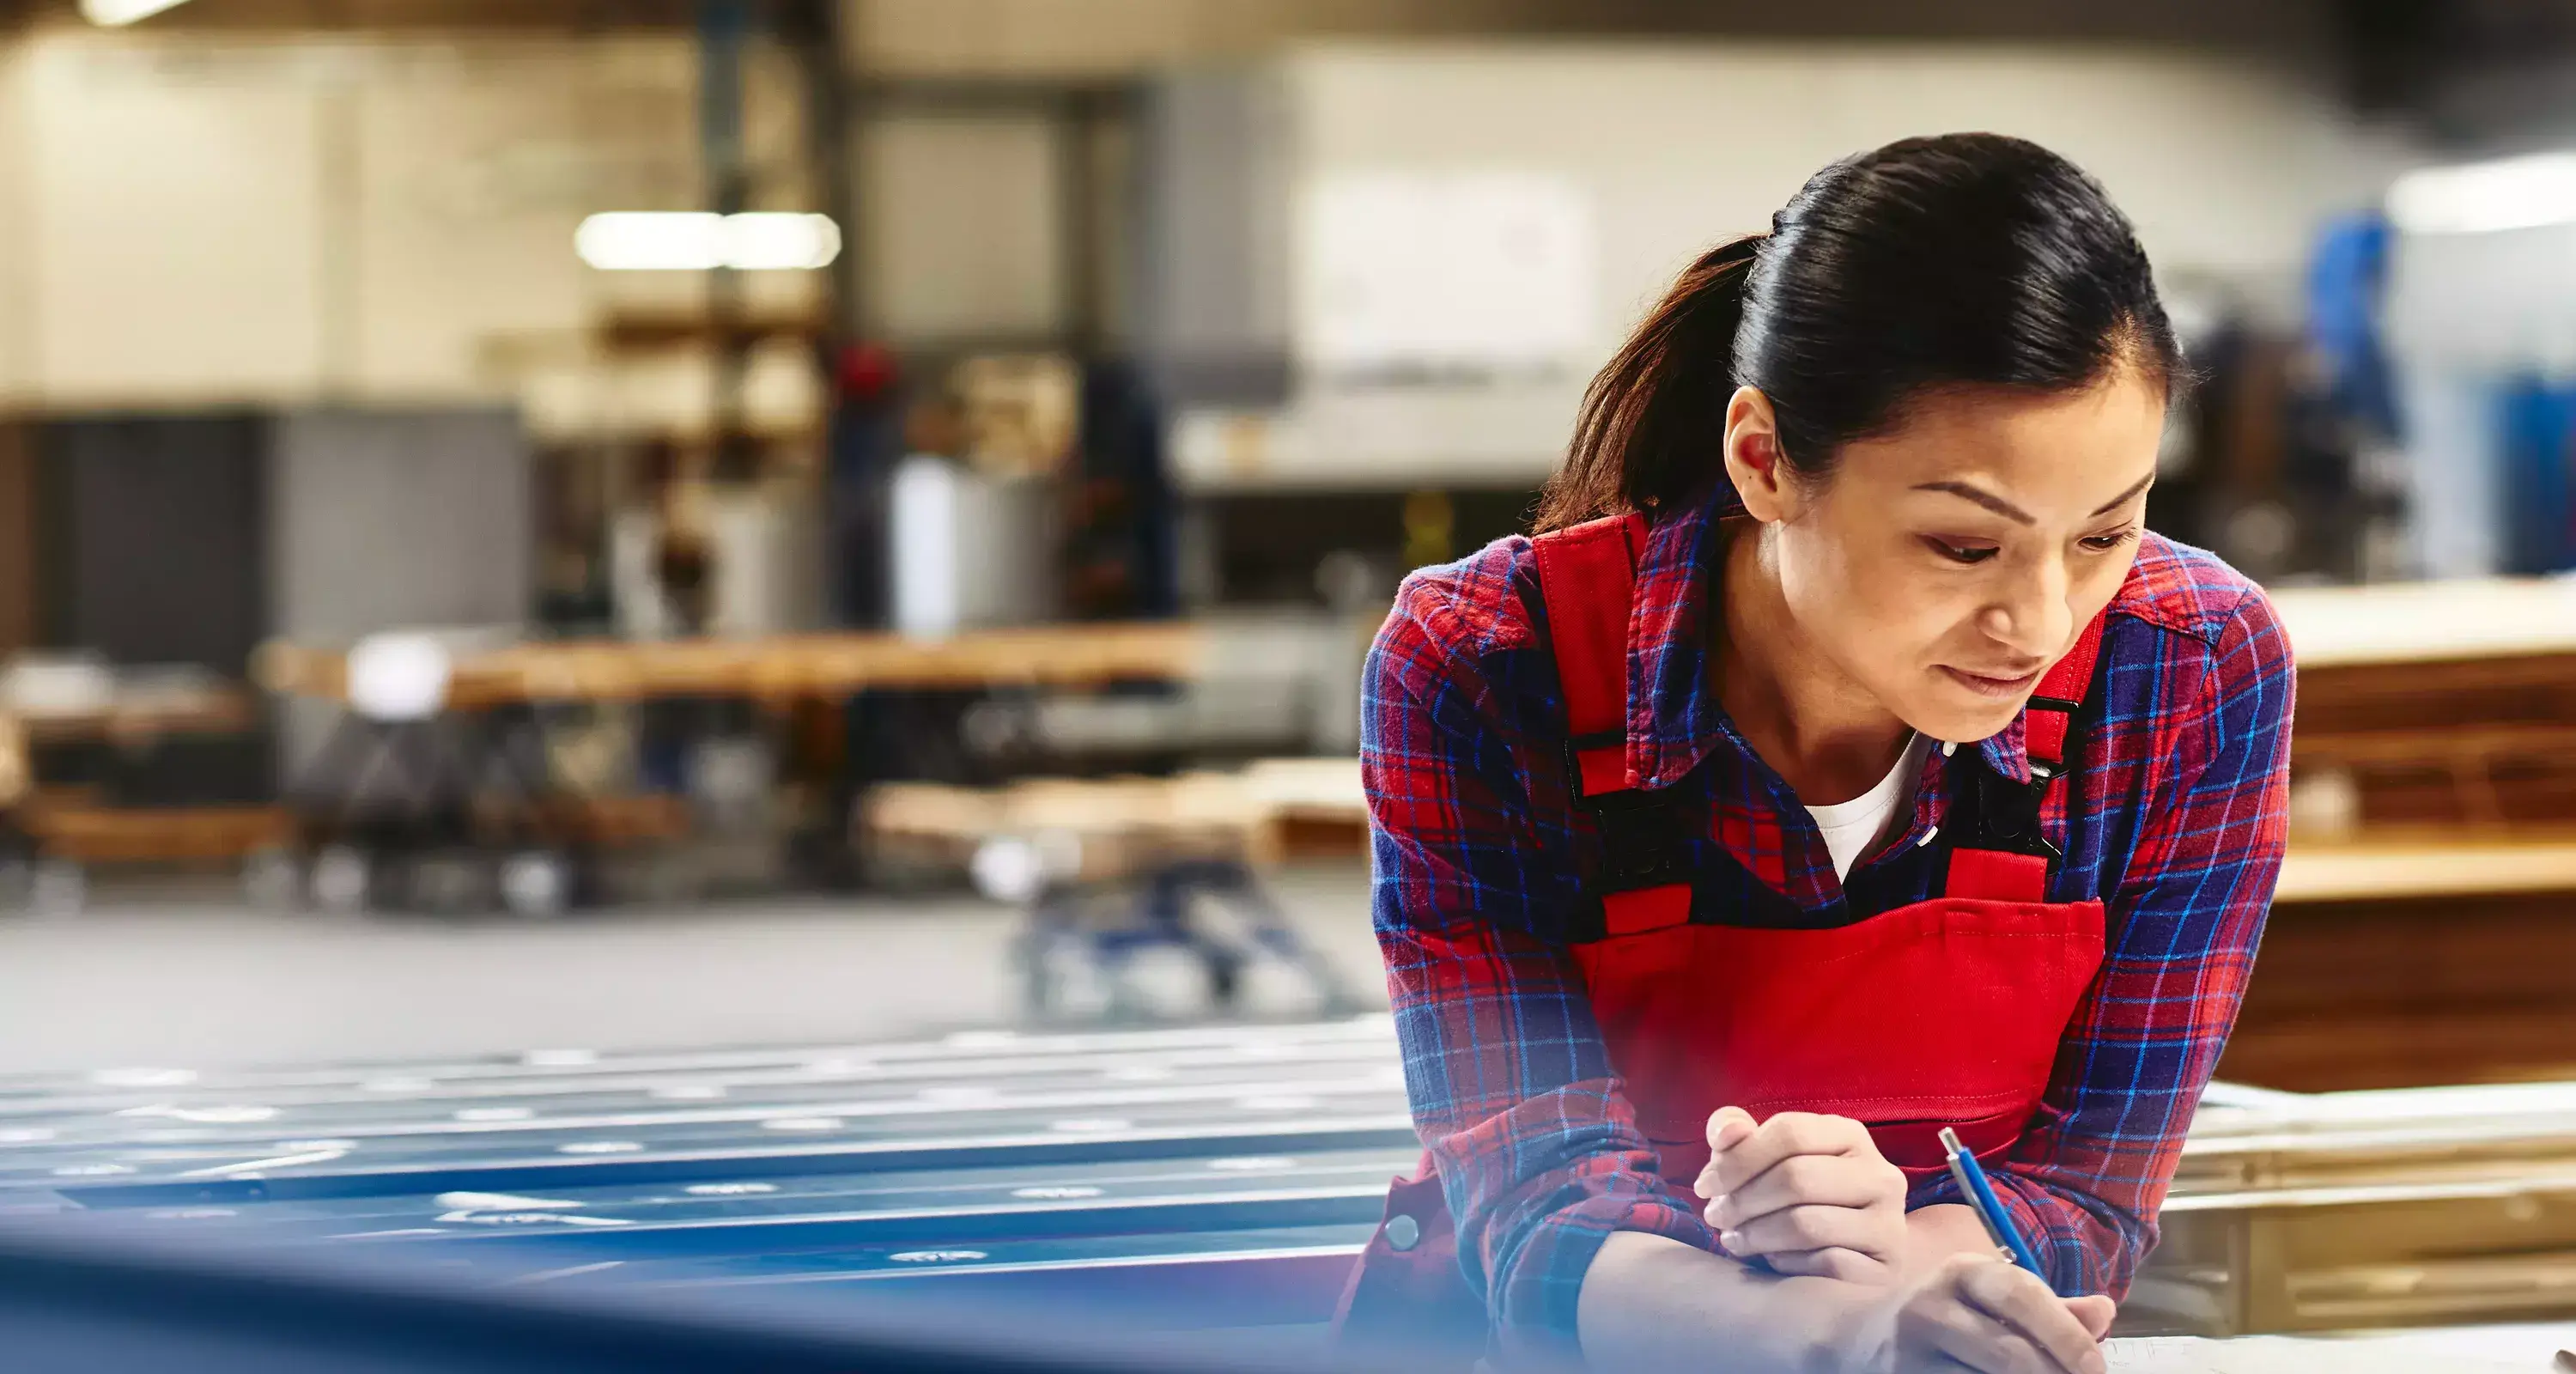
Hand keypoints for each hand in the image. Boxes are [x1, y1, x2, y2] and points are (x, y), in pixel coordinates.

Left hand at [1695, 1106, 1909, 1283]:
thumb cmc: (1803, 1194)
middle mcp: (1880, 1174)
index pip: (1790, 1132)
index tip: (1705, 1185)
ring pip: (1807, 1224)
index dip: (1738, 1158)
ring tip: (1733, 1239)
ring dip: (1756, 1234)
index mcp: (1850, 1135)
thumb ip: (1738, 1134)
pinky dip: (1787, 1263)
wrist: (1861, 1248)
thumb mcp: (1768, 1156)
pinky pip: (1826, 1264)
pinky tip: (1770, 1260)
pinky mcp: (1887, 1266)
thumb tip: (1726, 1132)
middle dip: (1742, 1200)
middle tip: (1715, 1217)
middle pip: (1796, 1178)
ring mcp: (1889, 1222)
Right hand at [1848, 1252, 2114, 1373]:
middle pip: (2008, 1354)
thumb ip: (2049, 1308)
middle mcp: (1933, 1307)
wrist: (1859, 1336)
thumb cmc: (1946, 1317)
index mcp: (1963, 1273)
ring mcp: (1912, 1352)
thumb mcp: (1990, 1298)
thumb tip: (2103, 1312)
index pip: (2021, 1296)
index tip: (2096, 1367)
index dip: (2066, 1334)